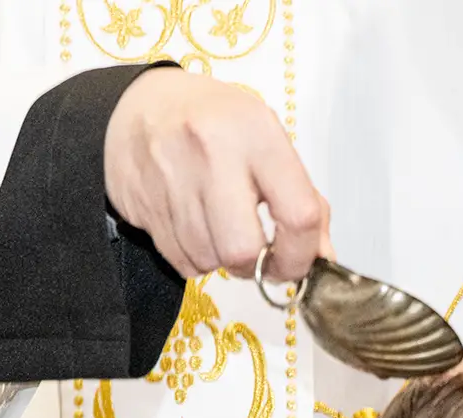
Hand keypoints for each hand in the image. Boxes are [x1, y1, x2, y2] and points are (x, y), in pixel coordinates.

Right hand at [105, 67, 332, 280]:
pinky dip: (194, 258)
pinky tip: (194, 228)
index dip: (303, 255)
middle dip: (256, 266)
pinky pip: (179, 260)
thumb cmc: (218, 123)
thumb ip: (301, 198)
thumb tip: (321, 257)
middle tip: (257, 257)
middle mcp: (212, 152)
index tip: (299, 265)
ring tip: (220, 231)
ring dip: (221, 260)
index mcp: (257, 132)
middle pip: (243, 250)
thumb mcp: (268, 141)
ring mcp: (171, 177)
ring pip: (208, 260)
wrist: (144, 105)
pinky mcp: (141, 201)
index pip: (298, 214)